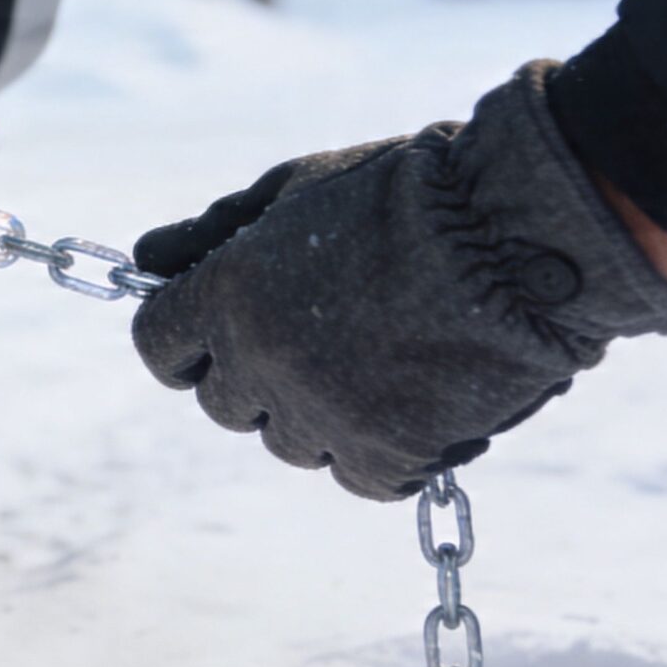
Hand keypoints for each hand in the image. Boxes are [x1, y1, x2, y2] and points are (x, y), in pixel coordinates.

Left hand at [130, 63, 666, 499]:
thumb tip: (147, 261)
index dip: (186, 343)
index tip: (219, 337)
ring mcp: (321, 412)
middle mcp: (260, 360)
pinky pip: (359, 478)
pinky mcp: (387, 452)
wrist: (518, 230)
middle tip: (324, 337)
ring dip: (321, 414)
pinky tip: (420, 402)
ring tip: (384, 358)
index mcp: (226, 293)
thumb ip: (213, 232)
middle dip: (257, 377)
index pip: (160, 346)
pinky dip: (384, 452)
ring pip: (288, 443)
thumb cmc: (405, 196)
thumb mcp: (296, 189)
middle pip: (223, 402)